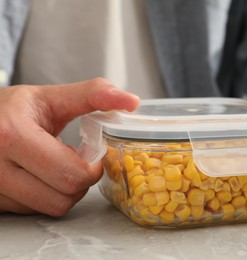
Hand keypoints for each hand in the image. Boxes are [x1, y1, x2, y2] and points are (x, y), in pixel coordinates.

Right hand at [0, 78, 139, 215]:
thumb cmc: (13, 108)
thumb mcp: (52, 96)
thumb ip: (94, 94)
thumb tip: (131, 101)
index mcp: (13, 136)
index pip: (71, 174)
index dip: (91, 167)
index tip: (90, 152)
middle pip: (63, 197)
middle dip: (82, 180)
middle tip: (77, 159)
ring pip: (52, 209)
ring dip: (66, 190)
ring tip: (58, 165)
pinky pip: (35, 211)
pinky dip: (47, 196)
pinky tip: (42, 175)